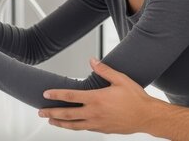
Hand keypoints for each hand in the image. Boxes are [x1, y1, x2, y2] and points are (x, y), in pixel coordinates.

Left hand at [38, 59, 160, 134]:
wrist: (147, 117)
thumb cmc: (136, 98)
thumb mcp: (121, 79)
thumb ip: (104, 70)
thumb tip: (92, 60)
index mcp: (97, 99)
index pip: (71, 96)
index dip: (57, 94)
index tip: (46, 94)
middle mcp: (95, 113)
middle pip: (68, 113)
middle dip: (52, 112)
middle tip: (41, 111)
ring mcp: (98, 123)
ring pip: (74, 125)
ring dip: (60, 122)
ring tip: (51, 120)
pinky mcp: (103, 130)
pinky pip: (85, 129)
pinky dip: (74, 127)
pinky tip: (71, 125)